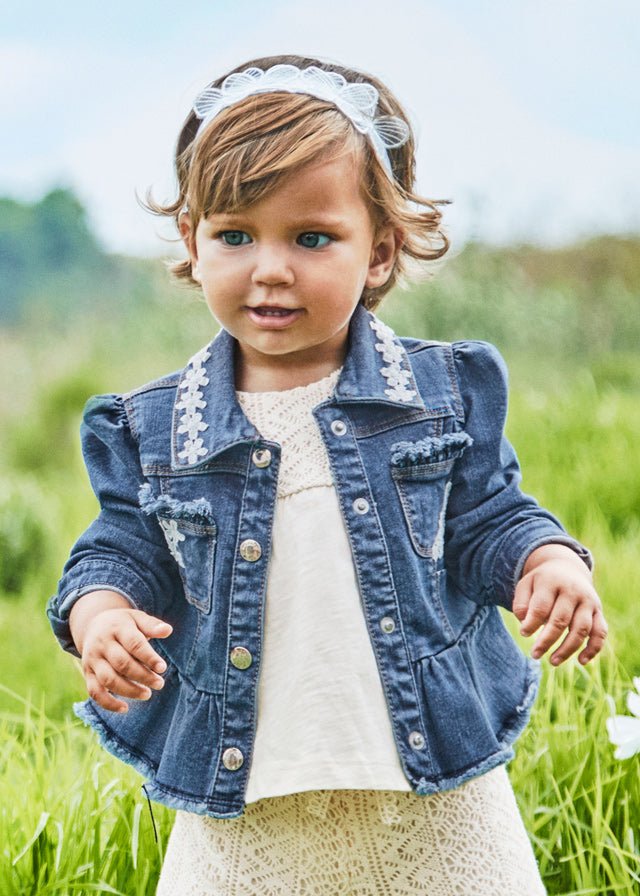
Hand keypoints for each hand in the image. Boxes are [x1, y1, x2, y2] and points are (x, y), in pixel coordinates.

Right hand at [79, 606, 172, 712]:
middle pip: (122, 663)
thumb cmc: (123, 624)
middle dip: (142, 676)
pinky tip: (125, 708)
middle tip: (159, 683)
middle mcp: (102, 644)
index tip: (162, 668)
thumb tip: (168, 631)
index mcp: (117, 628)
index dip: (148, 657)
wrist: (93, 625)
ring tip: (147, 694)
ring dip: (129, 690)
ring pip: (108, 679)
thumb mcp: (137, 618)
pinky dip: (108, 703)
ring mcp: (93, 660)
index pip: (134, 644)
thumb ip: (152, 625)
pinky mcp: (88, 673)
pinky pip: (94, 692)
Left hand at [512, 544, 606, 665]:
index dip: (532, 623)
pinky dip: (593, 648)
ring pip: (581, 629)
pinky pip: (600, 632)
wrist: (567, 568)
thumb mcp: (526, 584)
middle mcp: (572, 591)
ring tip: (553, 661)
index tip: (523, 633)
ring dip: (568, 648)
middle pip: (561, 620)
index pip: (541, 606)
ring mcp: (588, 602)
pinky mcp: (598, 611)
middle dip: (547, 640)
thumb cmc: (541, 582)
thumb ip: (521, 602)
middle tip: (534, 654)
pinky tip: (581, 661)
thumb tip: (524, 622)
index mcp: (552, 582)